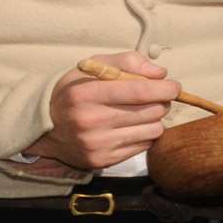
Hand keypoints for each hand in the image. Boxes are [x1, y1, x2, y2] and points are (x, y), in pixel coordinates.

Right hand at [24, 51, 177, 170]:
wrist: (48, 128)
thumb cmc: (76, 91)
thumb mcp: (94, 67)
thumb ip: (128, 62)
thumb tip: (160, 73)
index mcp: (85, 93)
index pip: (139, 91)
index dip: (164, 88)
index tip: (174, 86)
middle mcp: (90, 121)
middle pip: (150, 111)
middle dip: (161, 101)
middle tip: (155, 97)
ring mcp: (96, 144)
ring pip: (152, 130)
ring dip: (154, 119)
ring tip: (141, 112)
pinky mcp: (103, 161)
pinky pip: (144, 146)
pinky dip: (144, 135)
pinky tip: (131, 127)